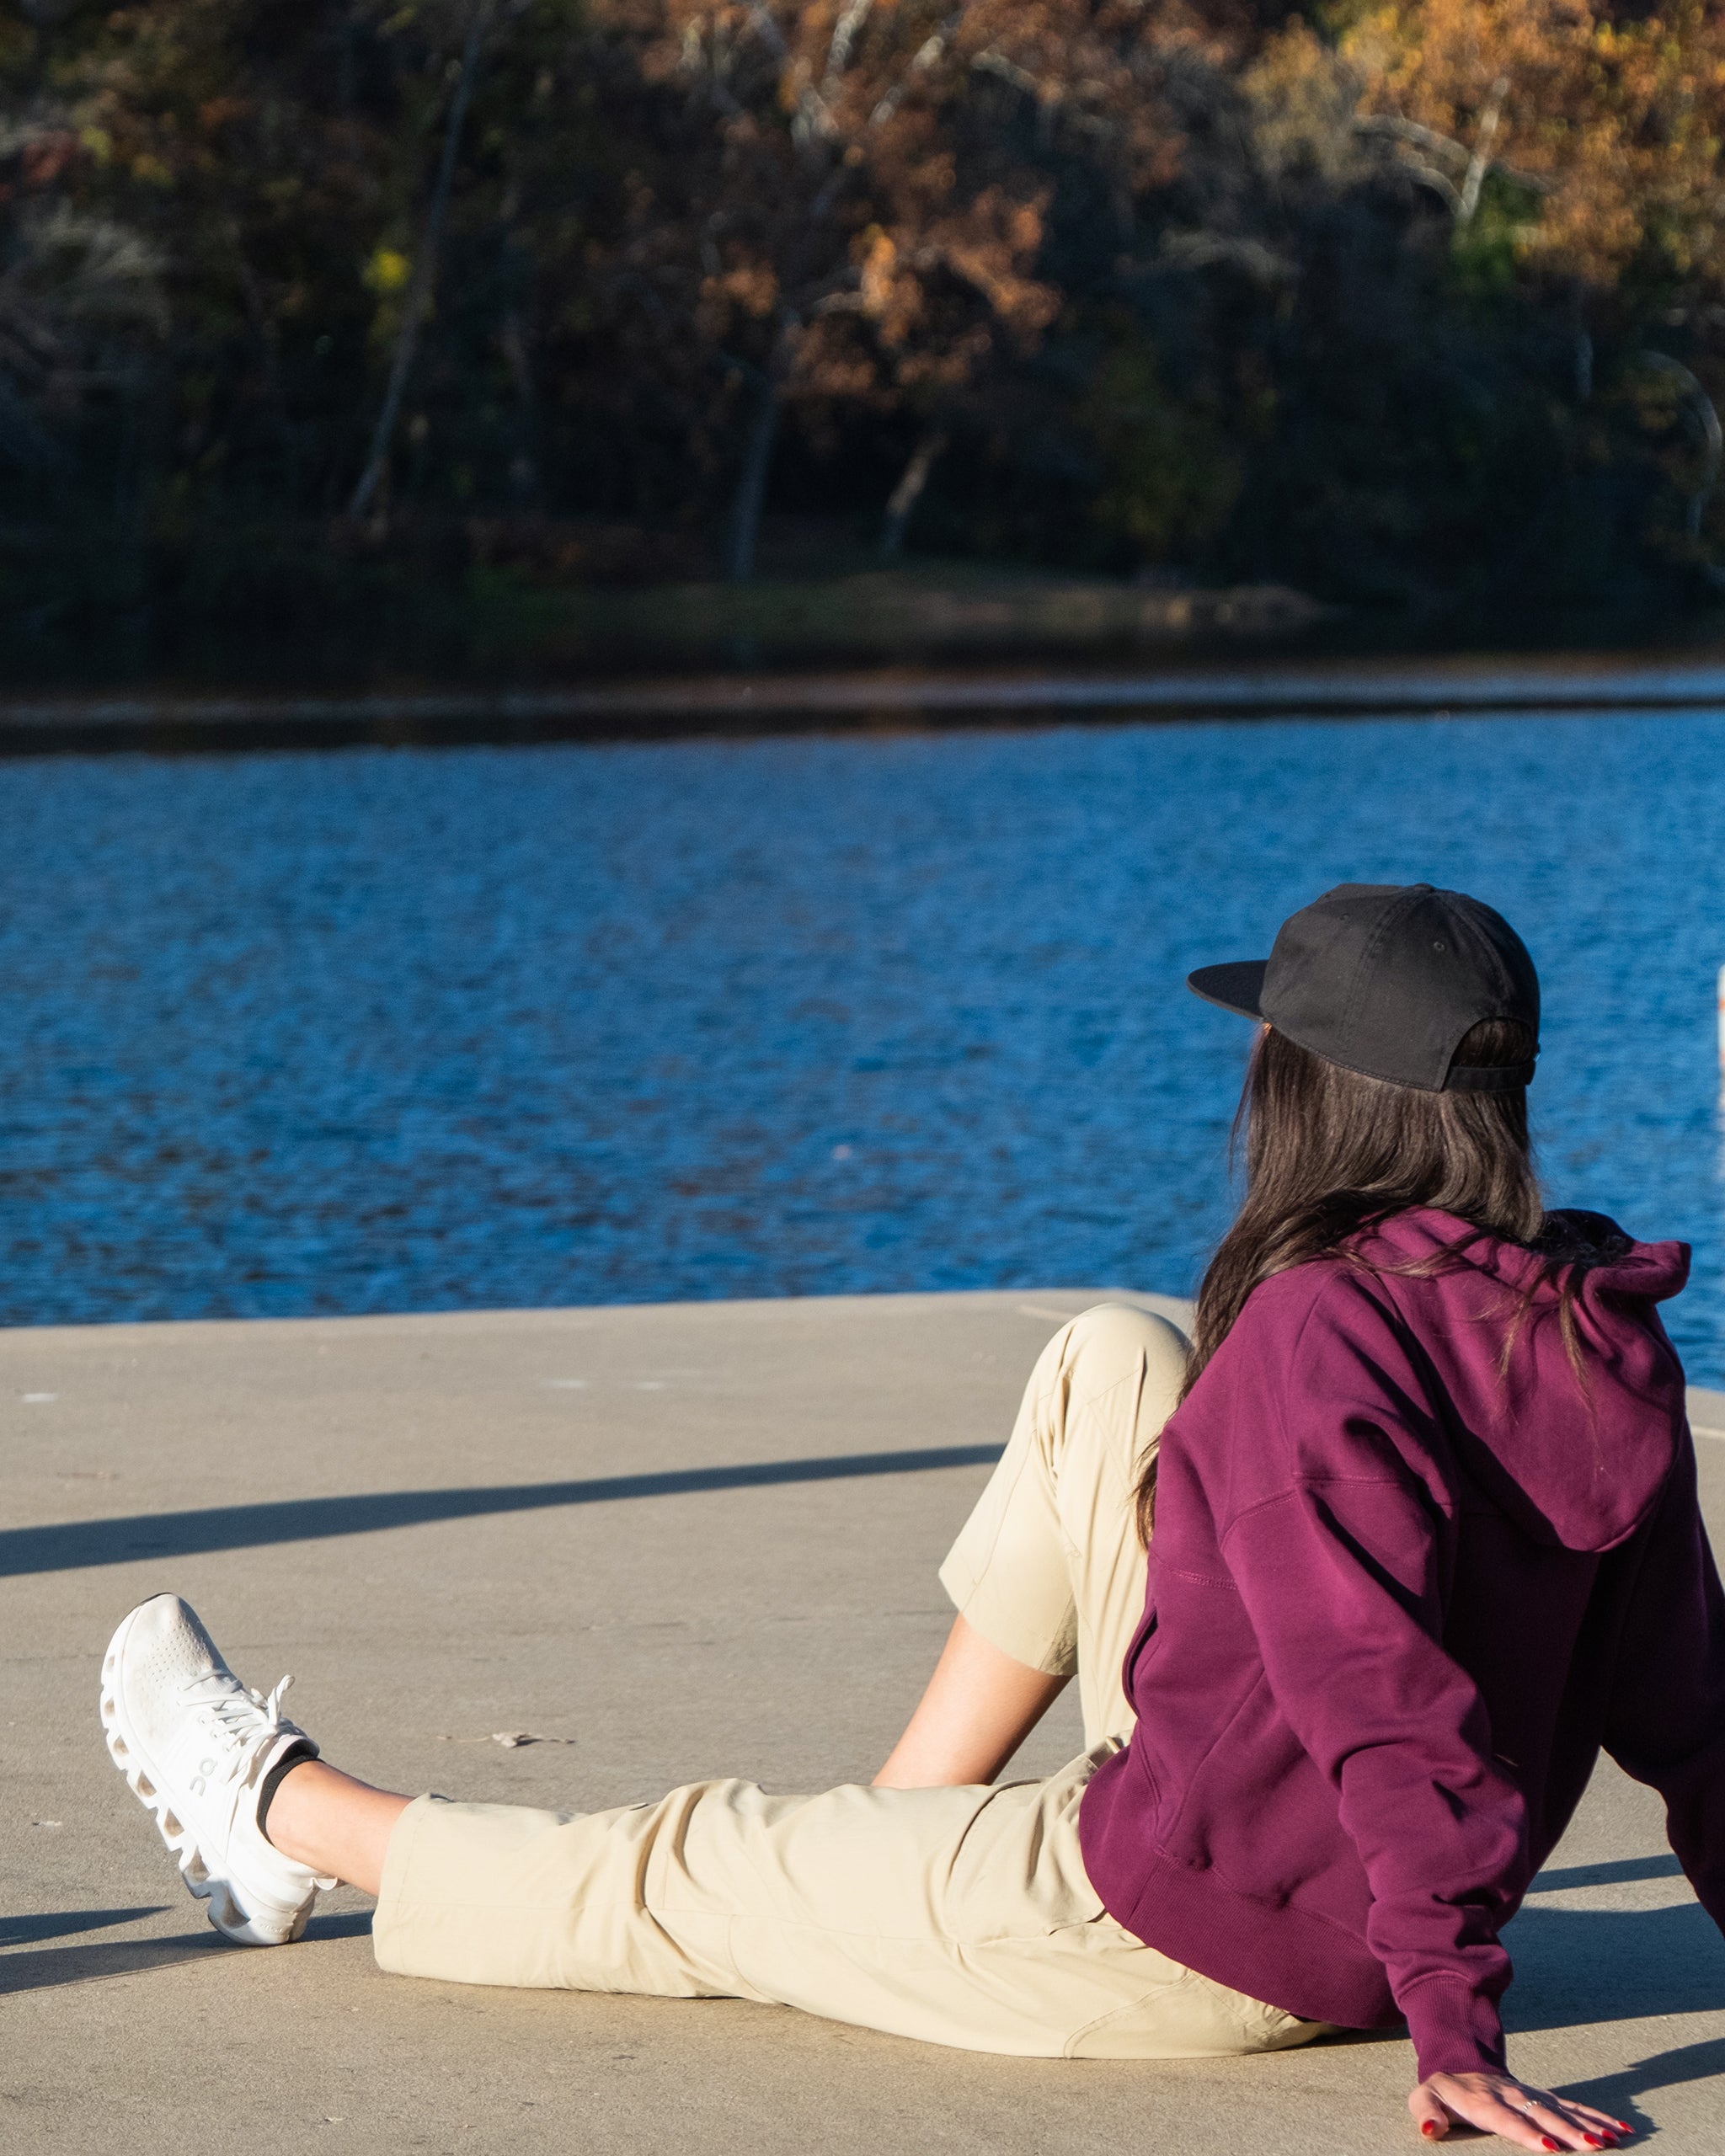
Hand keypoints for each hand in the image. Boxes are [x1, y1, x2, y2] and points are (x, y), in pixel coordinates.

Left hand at [1410, 2072, 1632, 2148]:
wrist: (1456, 2063)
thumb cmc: (1441, 2094)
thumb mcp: (1423, 2099)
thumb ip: (1425, 2113)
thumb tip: (1430, 2129)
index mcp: (1484, 2101)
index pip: (1509, 2120)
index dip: (1528, 2134)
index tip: (1549, 2148)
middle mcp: (1512, 2095)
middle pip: (1543, 2116)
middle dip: (1569, 2132)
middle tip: (1595, 2147)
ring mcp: (1530, 2094)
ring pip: (1563, 2110)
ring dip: (1590, 2124)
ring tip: (1615, 2140)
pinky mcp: (1542, 2096)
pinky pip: (1571, 2106)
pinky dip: (1596, 2116)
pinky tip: (1619, 2129)